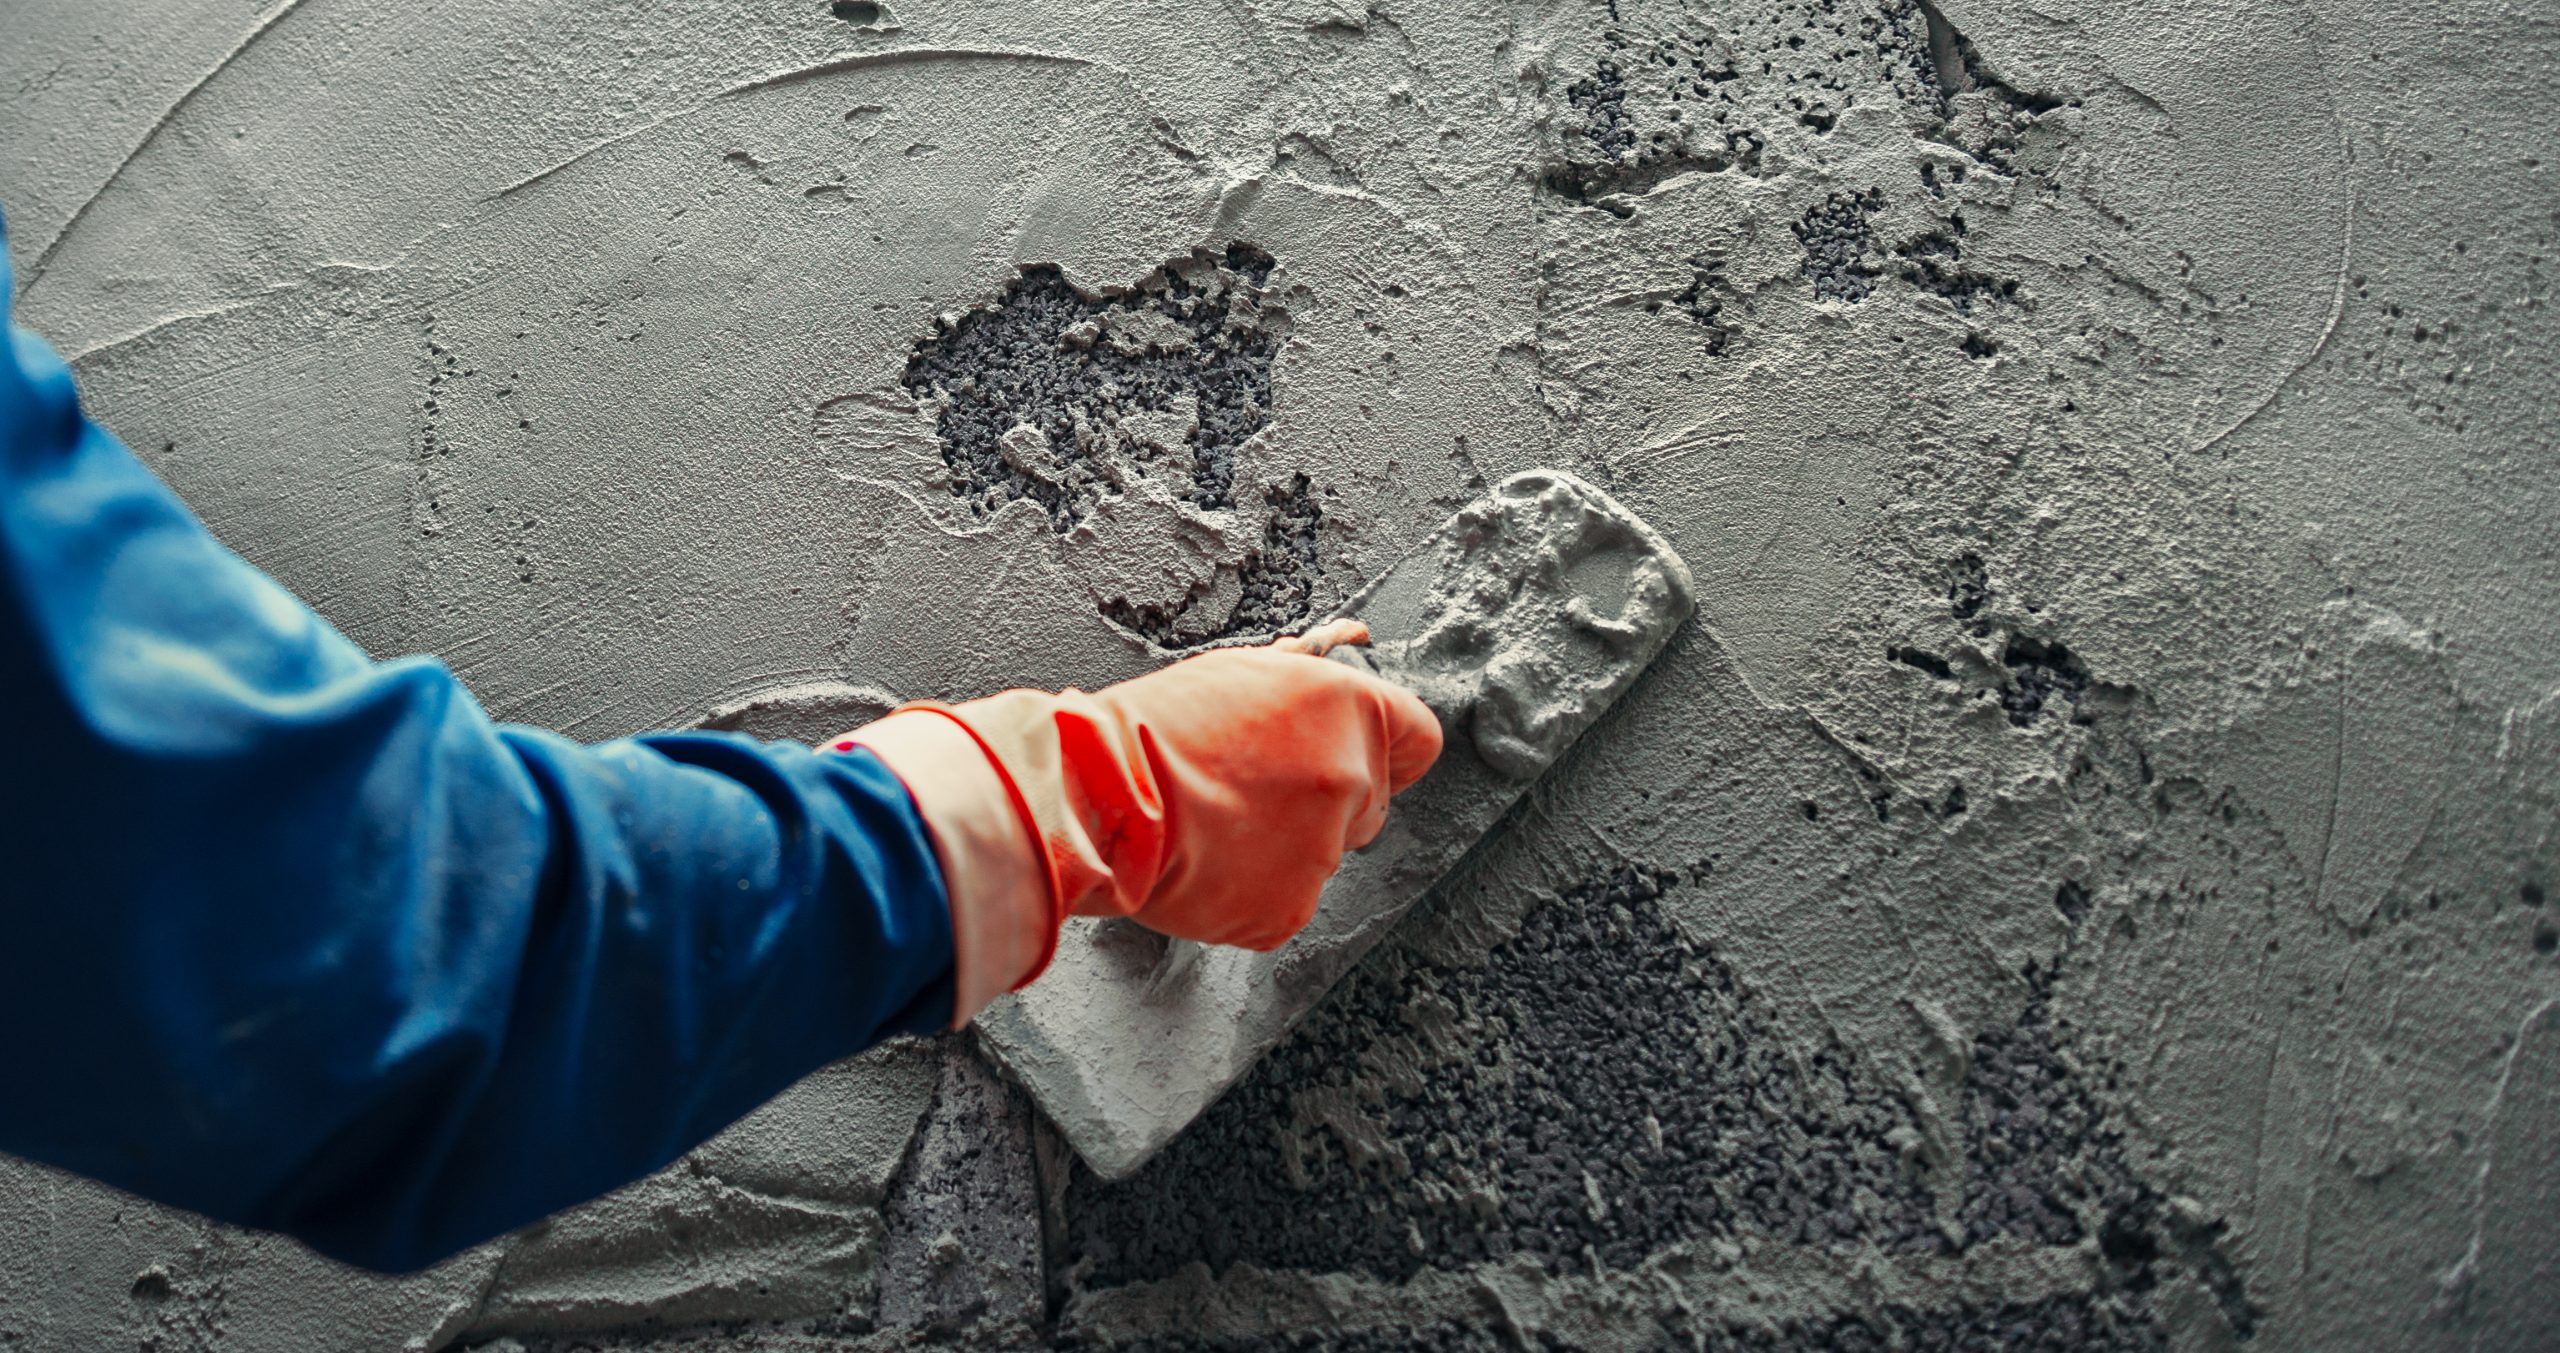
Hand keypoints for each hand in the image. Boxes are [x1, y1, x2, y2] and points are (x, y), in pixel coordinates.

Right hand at [834, 621, 1441, 1020]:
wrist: (1091, 795)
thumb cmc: (1153, 725)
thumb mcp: (1241, 672)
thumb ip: (1313, 667)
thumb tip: (1354, 637)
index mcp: (1348, 709)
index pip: (1419, 739)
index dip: (1383, 749)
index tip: (1349, 755)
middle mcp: (1351, 779)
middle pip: (1370, 802)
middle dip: (1325, 800)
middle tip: (1249, 788)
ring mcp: (1323, 851)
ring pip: (1324, 856)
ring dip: (1283, 846)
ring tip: (1211, 822)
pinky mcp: (1288, 909)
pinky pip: (1285, 902)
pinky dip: (1251, 891)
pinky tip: (1204, 860)